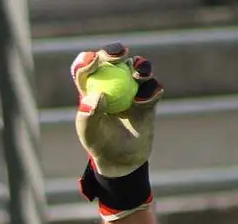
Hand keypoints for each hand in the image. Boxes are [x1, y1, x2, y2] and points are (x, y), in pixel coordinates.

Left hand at [71, 43, 163, 178]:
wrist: (122, 158)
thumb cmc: (99, 143)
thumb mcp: (88, 133)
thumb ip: (88, 115)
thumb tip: (99, 96)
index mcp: (90, 86)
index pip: (85, 67)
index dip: (87, 60)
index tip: (92, 61)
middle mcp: (111, 81)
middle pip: (112, 58)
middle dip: (115, 51)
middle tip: (120, 56)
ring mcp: (131, 87)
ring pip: (137, 67)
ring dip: (140, 66)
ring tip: (139, 75)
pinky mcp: (148, 96)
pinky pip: (153, 87)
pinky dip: (151, 89)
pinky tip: (144, 101)